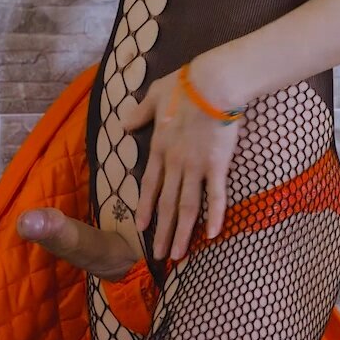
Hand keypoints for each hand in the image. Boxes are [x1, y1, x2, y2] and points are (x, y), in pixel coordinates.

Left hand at [118, 61, 244, 262]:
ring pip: (187, 206)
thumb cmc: (184, 85)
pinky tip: (212, 235)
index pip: (149, 185)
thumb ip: (139, 114)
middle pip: (166, 203)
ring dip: (182, 233)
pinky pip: (216, 196)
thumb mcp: (153, 95)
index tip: (141, 228)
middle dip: (162, 232)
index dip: (145, 208)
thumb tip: (123, 125)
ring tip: (178, 254)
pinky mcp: (217, 165)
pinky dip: (214, 216)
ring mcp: (195, 166)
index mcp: (159, 147)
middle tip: (158, 256)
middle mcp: (174, 162)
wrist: (212, 83)